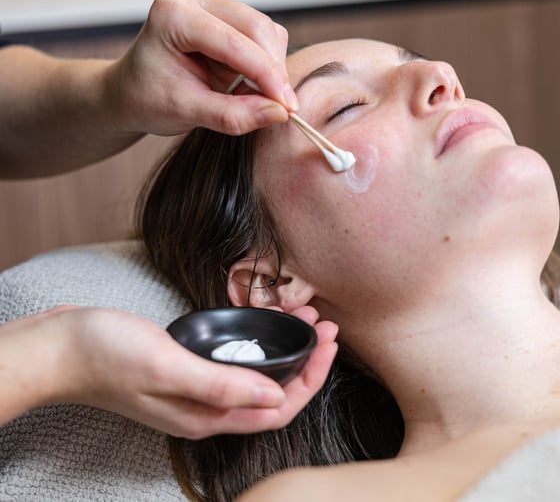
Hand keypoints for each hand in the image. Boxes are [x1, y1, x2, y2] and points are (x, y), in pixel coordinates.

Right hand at [1, 305, 336, 438]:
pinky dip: (258, 344)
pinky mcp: (186, 371)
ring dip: (285, 352)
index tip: (328, 344)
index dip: (311, 380)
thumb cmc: (105, 355)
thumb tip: (275, 396)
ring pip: (257, 377)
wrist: (59, 348)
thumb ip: (220, 383)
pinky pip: (236, 363)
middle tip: (325, 326)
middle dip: (307, 363)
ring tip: (305, 317)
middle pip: (274, 395)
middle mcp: (206, 409)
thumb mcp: (167, 365)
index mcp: (206, 415)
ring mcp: (195, 390)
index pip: (277, 409)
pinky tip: (264, 320)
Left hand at [105, 0, 298, 136]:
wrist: (132, 92)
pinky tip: (252, 85)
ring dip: (272, 67)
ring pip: (266, 30)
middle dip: (274, 71)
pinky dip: (268, 64)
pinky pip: (265, 36)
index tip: (288, 109)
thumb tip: (279, 114)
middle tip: (283, 109)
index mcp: (173, 14)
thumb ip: (233, 115)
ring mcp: (213, 1)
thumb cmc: (148, 99)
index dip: (267, 77)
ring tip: (258, 99)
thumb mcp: (186, 113)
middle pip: (257, 28)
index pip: (235, 43)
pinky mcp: (228, 13)